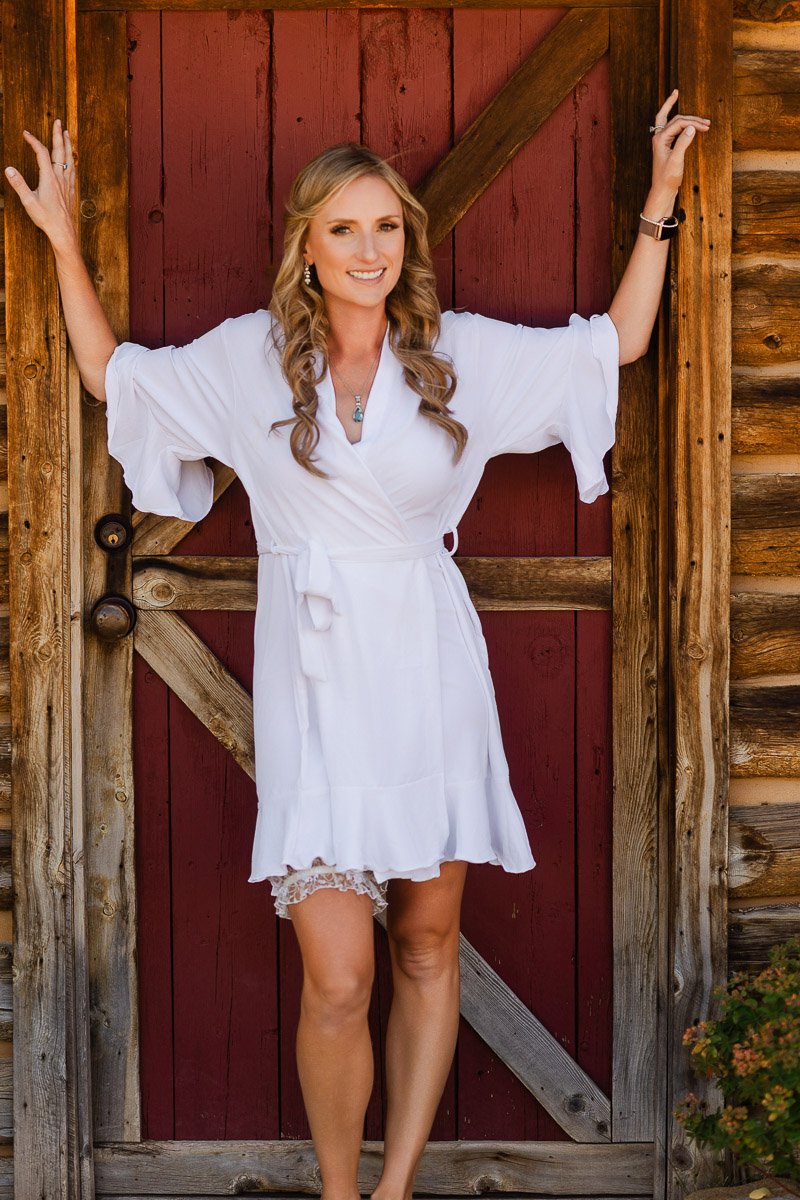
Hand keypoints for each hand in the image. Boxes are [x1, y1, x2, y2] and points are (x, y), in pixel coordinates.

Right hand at [4, 118, 76, 250]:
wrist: (63, 232)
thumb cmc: (46, 218)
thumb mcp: (28, 201)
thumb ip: (19, 184)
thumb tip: (8, 169)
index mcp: (49, 178)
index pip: (42, 153)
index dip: (34, 141)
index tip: (26, 133)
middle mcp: (60, 177)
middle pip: (60, 151)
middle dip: (58, 135)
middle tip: (58, 121)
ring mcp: (67, 183)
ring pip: (69, 158)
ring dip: (67, 144)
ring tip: (66, 133)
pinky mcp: (71, 190)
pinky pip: (72, 169)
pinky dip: (71, 159)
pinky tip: (71, 158)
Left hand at [648, 88, 709, 205]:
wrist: (662, 190)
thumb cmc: (667, 178)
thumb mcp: (676, 160)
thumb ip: (683, 143)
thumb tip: (692, 127)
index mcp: (660, 139)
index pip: (679, 123)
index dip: (693, 123)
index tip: (706, 127)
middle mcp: (659, 137)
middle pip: (676, 119)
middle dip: (692, 118)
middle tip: (707, 121)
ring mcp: (662, 141)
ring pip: (674, 122)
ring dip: (688, 119)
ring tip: (704, 121)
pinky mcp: (666, 146)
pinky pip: (674, 129)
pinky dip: (684, 125)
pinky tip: (692, 126)